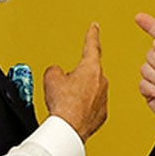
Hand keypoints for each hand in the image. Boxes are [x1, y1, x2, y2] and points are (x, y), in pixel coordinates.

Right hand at [43, 23, 107, 141]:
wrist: (68, 129)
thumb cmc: (63, 105)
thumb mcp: (51, 77)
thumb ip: (55, 69)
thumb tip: (56, 73)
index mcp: (90, 67)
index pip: (92, 45)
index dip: (92, 34)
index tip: (95, 27)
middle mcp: (101, 81)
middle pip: (88, 72)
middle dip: (76, 77)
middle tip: (64, 88)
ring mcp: (103, 97)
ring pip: (90, 89)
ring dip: (79, 93)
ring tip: (67, 102)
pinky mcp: (102, 113)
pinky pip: (92, 105)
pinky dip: (83, 107)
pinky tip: (73, 111)